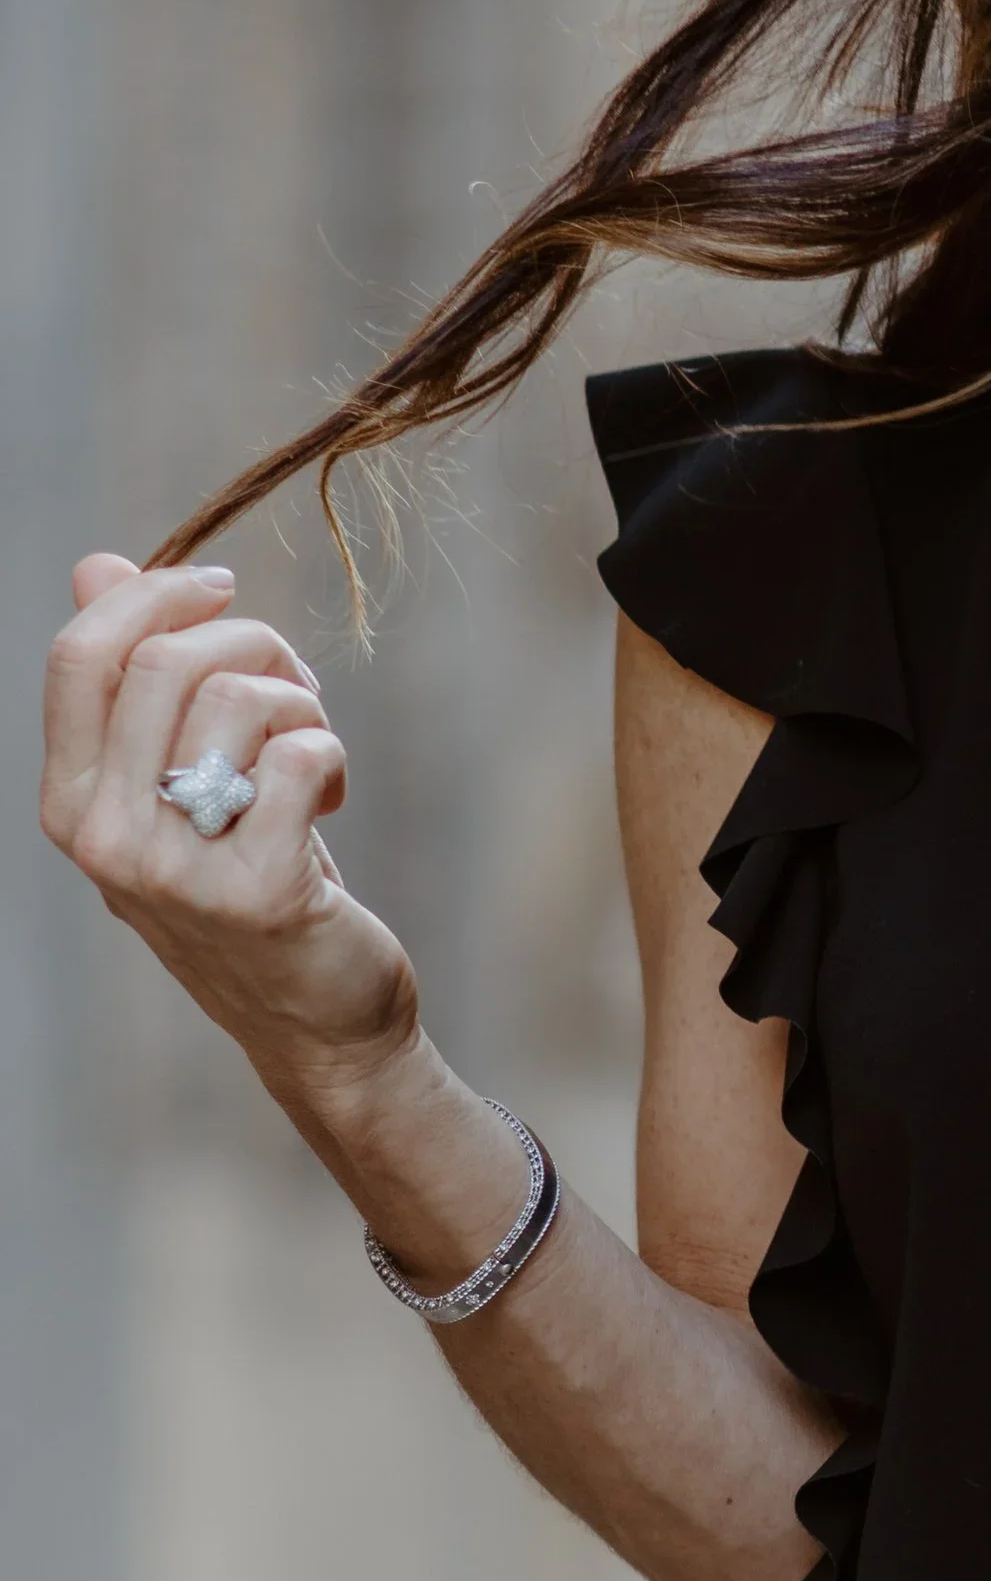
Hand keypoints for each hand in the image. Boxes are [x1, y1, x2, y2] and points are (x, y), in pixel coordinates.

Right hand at [40, 555, 419, 1100]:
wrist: (313, 1015)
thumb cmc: (247, 875)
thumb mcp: (174, 781)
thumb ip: (132, 681)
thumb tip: (98, 565)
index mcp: (70, 800)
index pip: (79, 658)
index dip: (153, 595)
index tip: (217, 586)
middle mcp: (102, 836)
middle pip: (166, 663)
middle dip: (252, 643)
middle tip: (294, 687)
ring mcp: (173, 870)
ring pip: (238, 699)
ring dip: (300, 705)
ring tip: (309, 755)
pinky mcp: (256, 891)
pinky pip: (300, 757)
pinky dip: (331, 758)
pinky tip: (327, 803)